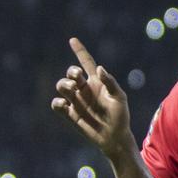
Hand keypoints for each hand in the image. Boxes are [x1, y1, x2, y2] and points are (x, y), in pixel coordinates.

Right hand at [50, 38, 132, 154]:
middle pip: (71, 73)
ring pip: (62, 86)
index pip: (86, 63)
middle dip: (71, 72)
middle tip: (77, 80)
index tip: (73, 39)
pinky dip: (57, 103)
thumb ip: (110, 82)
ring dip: (64, 85)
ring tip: (72, 89)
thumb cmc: (120, 116)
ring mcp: (76, 101)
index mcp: (97, 82)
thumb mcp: (119, 98)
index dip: (80, 51)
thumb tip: (100, 68)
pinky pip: (57, 105)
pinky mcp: (70, 114)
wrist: (115, 137)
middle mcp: (84, 90)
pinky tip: (64, 105)